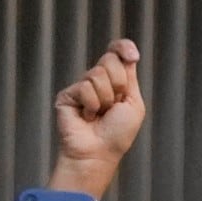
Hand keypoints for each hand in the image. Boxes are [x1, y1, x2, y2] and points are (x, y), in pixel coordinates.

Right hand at [46, 39, 145, 194]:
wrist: (98, 153)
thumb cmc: (118, 134)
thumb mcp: (133, 103)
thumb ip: (130, 77)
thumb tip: (128, 52)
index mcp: (115, 80)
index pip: (117, 52)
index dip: (123, 47)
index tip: (132, 55)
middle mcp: (98, 81)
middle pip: (110, 59)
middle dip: (118, 83)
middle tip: (113, 105)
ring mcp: (82, 87)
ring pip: (97, 74)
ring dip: (105, 99)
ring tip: (99, 115)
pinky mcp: (68, 95)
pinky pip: (85, 88)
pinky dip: (91, 105)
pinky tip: (87, 117)